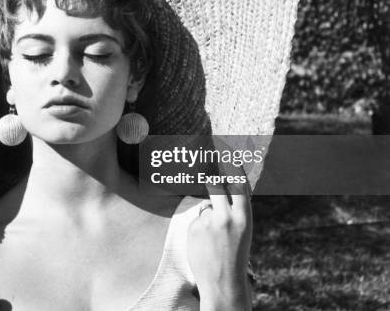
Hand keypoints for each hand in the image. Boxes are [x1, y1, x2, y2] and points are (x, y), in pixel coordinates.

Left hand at [187, 179, 252, 310]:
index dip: (233, 168)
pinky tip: (204, 244)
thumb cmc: (235, 254)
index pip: (238, 185)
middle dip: (212, 179)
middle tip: (209, 175)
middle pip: (214, 185)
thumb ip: (234, 210)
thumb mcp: (242, 230)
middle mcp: (226, 217)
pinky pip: (197, 220)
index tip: (228, 155)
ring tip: (214, 237)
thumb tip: (221, 189)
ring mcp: (208, 222)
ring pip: (206, 206)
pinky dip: (200, 228)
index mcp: (244, 217)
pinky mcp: (193, 228)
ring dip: (209, 216)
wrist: (223, 282)